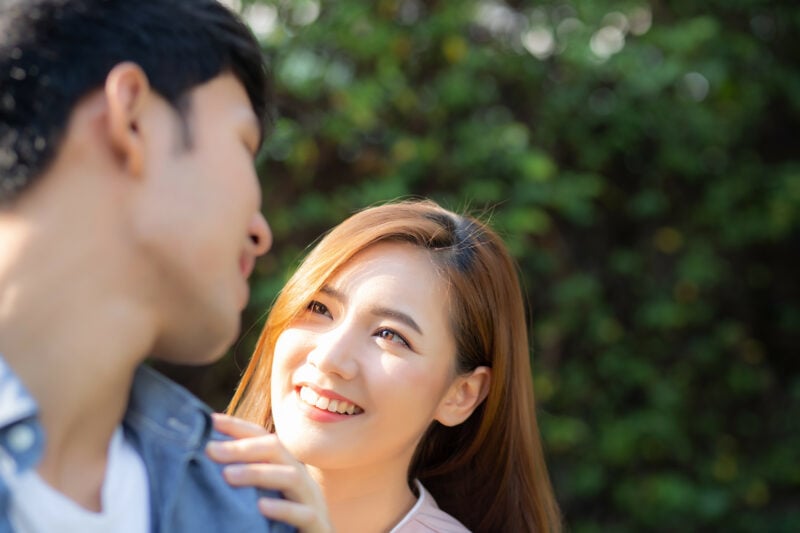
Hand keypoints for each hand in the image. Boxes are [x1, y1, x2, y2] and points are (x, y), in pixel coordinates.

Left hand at [207, 413, 333, 532]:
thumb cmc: (284, 524)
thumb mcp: (265, 496)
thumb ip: (246, 481)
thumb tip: (207, 461)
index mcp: (286, 468)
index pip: (263, 438)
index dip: (239, 427)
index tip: (211, 421)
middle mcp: (300, 478)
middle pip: (276, 450)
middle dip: (243, 447)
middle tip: (210, 450)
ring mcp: (311, 500)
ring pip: (291, 476)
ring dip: (258, 473)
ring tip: (227, 475)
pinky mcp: (317, 524)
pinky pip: (303, 513)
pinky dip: (282, 508)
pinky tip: (261, 507)